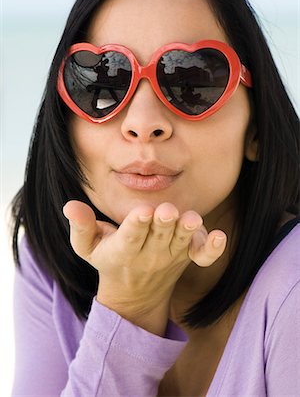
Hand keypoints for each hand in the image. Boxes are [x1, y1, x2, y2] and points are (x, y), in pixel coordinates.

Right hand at [63, 200, 225, 334]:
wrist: (135, 294)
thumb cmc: (109, 262)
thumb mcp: (87, 248)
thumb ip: (81, 227)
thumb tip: (69, 205)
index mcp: (124, 250)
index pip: (130, 237)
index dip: (136, 225)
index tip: (142, 212)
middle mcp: (150, 254)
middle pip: (158, 237)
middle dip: (163, 224)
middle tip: (167, 210)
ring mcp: (171, 256)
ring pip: (180, 242)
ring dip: (187, 232)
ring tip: (192, 219)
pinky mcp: (187, 257)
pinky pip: (203, 257)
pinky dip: (211, 249)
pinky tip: (219, 237)